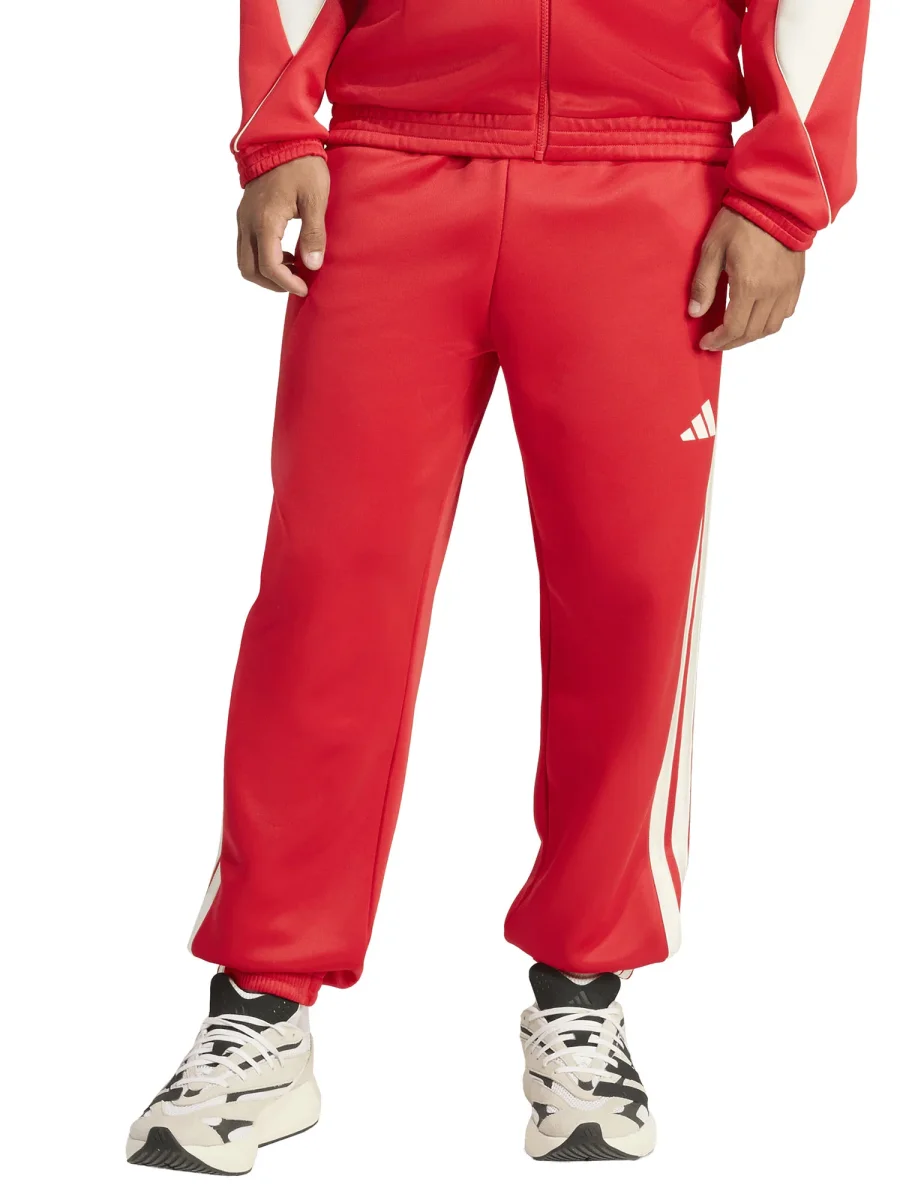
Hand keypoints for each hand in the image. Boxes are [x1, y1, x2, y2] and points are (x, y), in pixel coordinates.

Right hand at [237, 156, 329, 295]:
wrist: (281, 137)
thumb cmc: (301, 165)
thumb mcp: (315, 198)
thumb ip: (313, 234)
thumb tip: (312, 265)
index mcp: (265, 220)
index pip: (269, 266)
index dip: (287, 283)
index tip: (304, 287)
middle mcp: (248, 222)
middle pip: (250, 269)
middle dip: (273, 283)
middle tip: (297, 282)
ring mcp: (243, 218)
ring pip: (244, 260)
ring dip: (266, 272)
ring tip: (292, 267)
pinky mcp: (245, 215)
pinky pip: (246, 247)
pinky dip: (262, 258)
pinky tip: (285, 252)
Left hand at [689, 208, 804, 350]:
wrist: (776, 200)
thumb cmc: (741, 220)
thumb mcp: (712, 249)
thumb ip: (703, 284)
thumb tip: (695, 313)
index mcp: (749, 285)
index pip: (734, 328)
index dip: (718, 341)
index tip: (706, 343)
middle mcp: (771, 291)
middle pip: (752, 333)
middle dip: (732, 342)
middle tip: (717, 342)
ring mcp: (787, 287)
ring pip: (771, 327)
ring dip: (751, 335)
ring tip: (735, 333)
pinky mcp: (796, 280)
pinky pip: (786, 312)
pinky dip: (770, 322)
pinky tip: (756, 317)